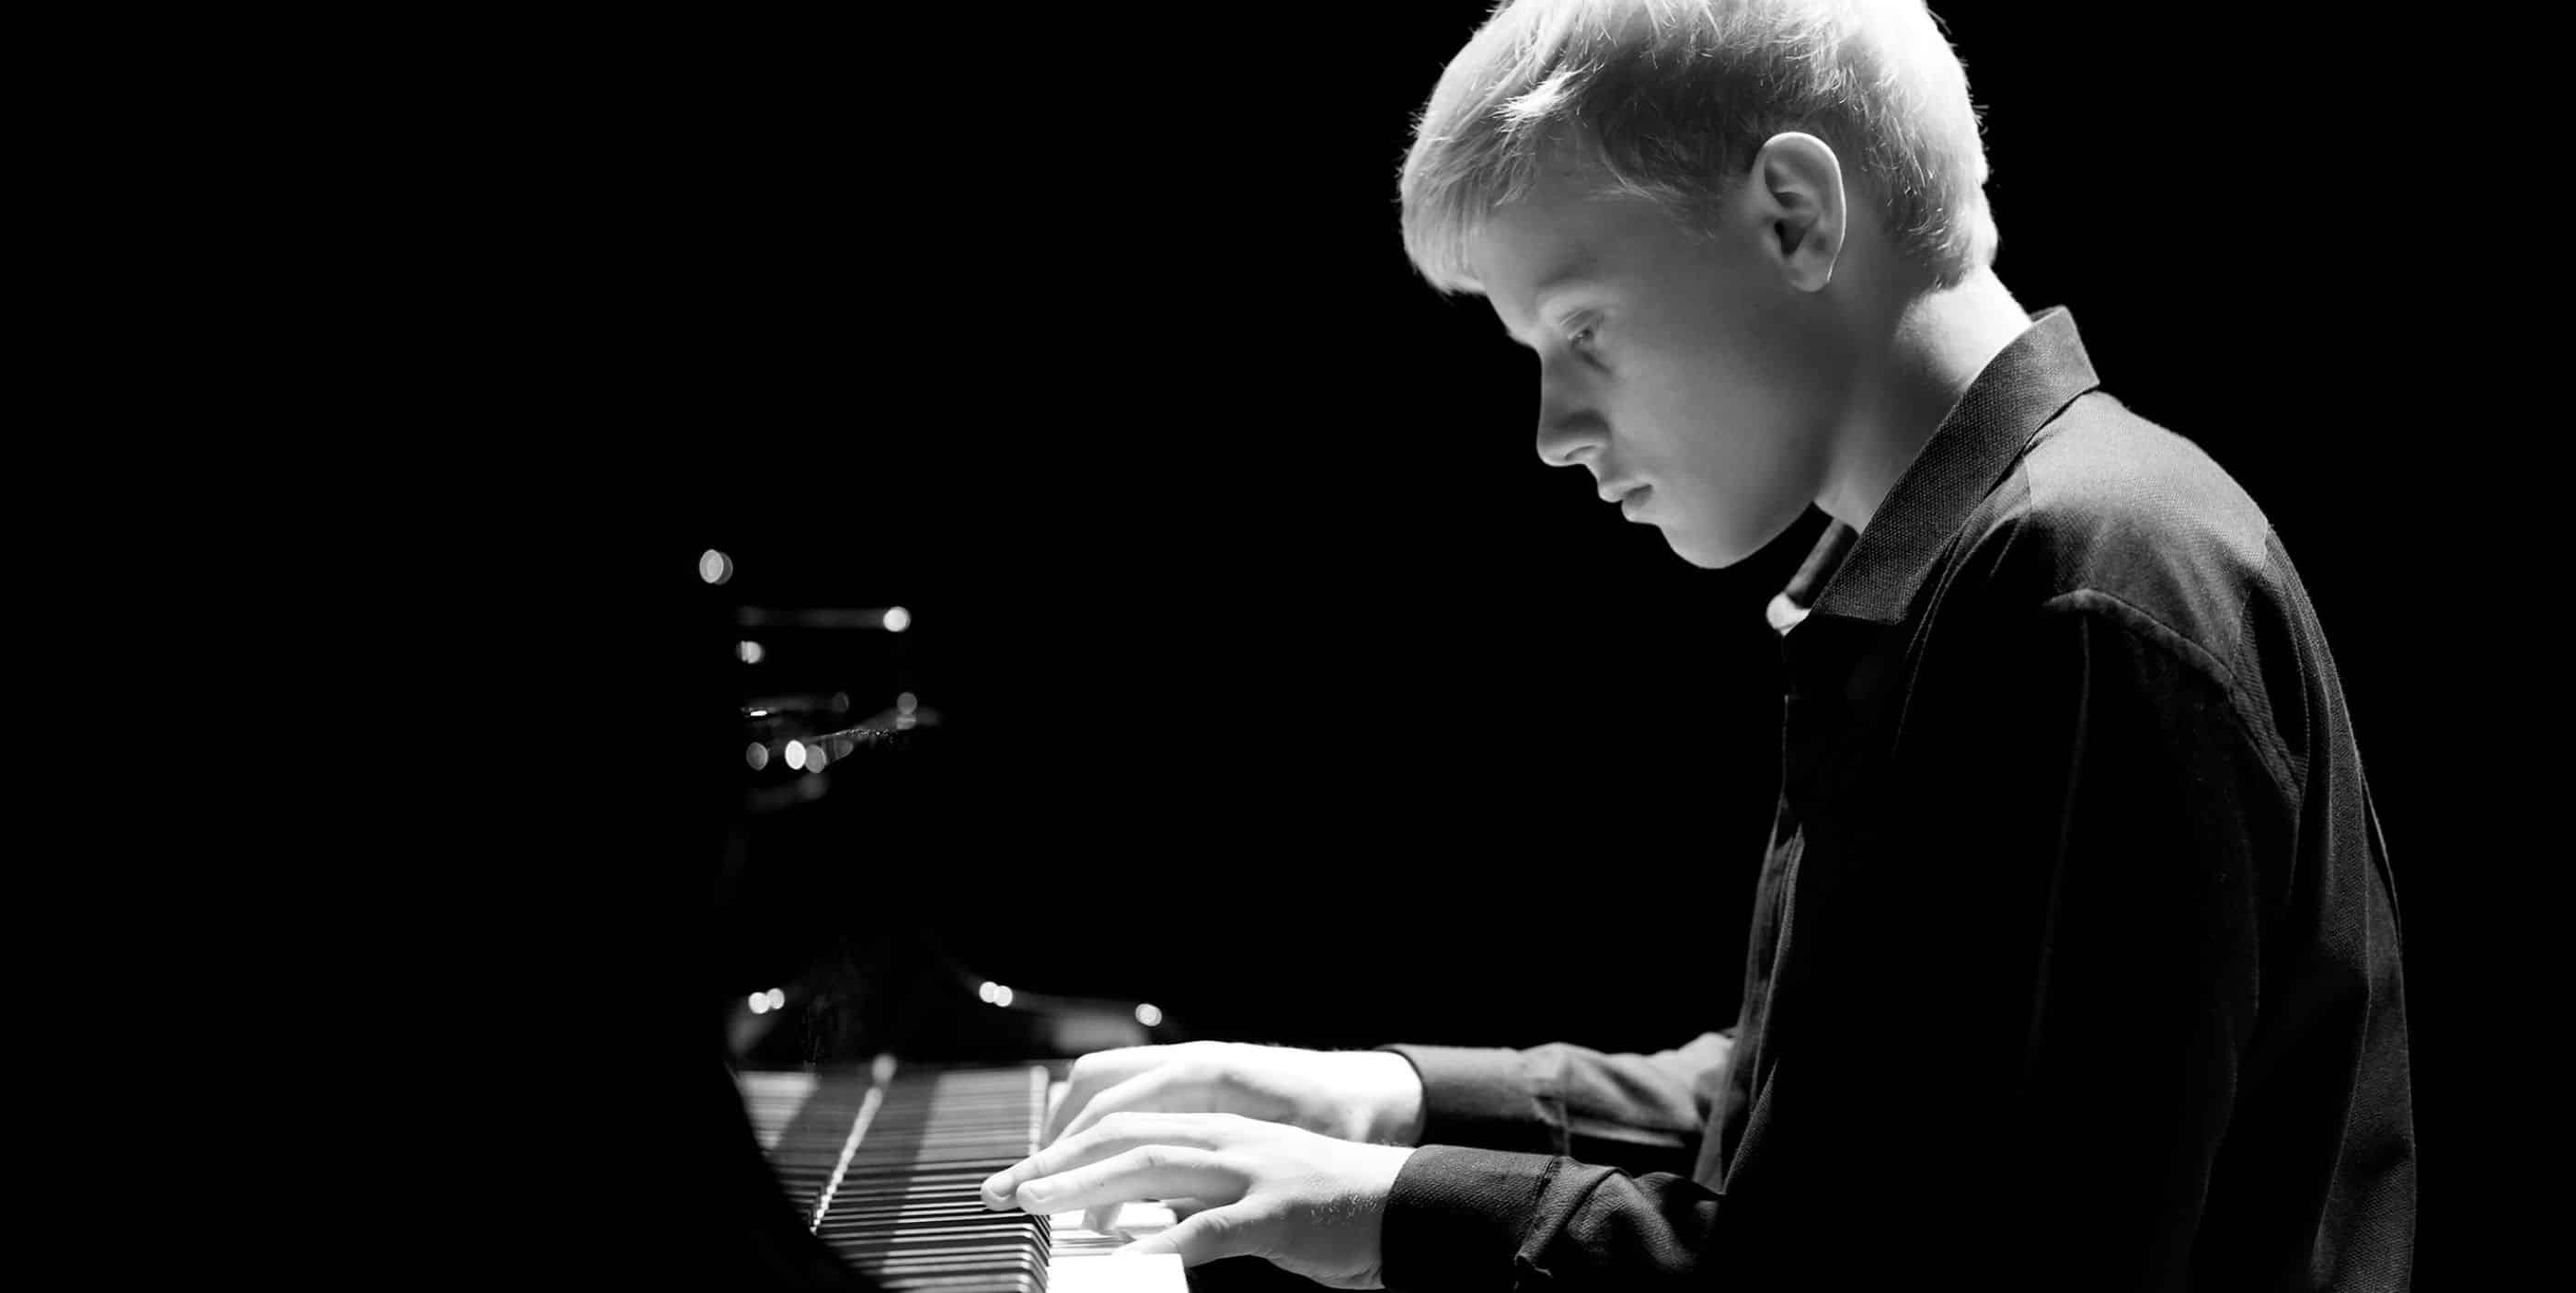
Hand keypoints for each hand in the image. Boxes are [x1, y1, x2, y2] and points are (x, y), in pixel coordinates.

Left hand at [1045, 1042, 1425, 1232]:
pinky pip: (1211, 1229)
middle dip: (1056, 1164)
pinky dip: (1165, 1239)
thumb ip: (1194, 1196)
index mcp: (1217, 1133)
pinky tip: (1129, 1254)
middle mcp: (1227, 1142)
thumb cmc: (1328, 1208)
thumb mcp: (1249, 1193)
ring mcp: (1251, 1174)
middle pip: (1125, 1140)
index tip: (1017, 1178)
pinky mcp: (1277, 1214)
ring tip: (1040, 1205)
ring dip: (1089, 1187)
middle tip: (1002, 1192)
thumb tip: (1136, 1217)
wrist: (1407, 1206)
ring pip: (1155, 1168)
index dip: (1066, 1148)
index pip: (1125, 1129)